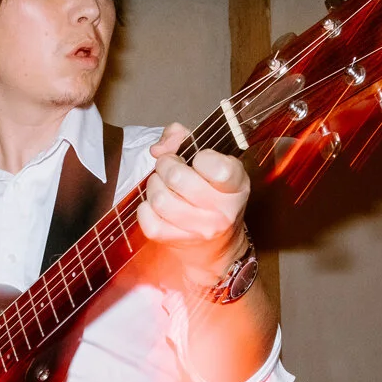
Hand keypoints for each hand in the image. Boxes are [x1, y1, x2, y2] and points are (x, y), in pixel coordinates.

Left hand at [138, 123, 250, 286]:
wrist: (216, 244)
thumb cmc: (211, 192)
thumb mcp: (210, 160)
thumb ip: (183, 137)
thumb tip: (159, 148)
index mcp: (235, 186)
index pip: (218, 168)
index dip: (201, 157)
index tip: (199, 159)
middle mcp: (221, 211)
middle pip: (177, 178)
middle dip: (166, 165)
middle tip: (169, 167)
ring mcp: (198, 229)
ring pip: (159, 198)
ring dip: (154, 185)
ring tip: (162, 185)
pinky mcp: (175, 241)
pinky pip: (147, 219)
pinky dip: (146, 208)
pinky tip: (157, 206)